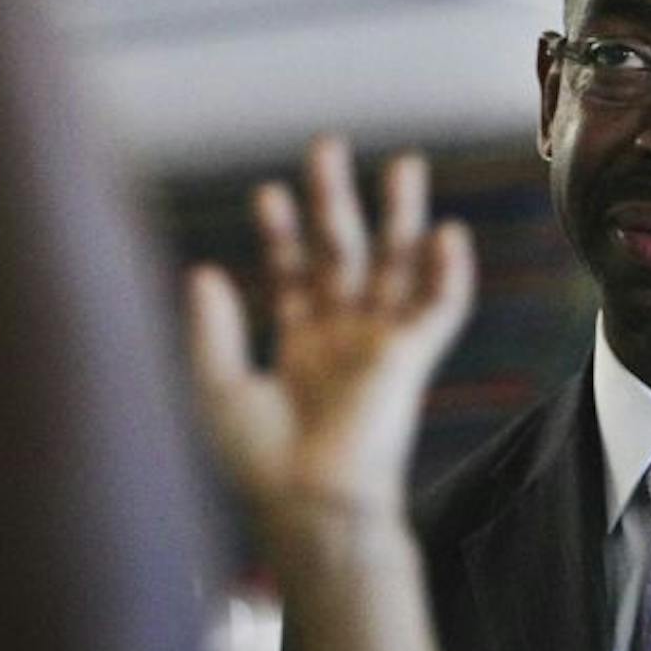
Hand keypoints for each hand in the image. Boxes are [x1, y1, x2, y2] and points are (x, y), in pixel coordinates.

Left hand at [187, 136, 476, 535]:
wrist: (308, 505)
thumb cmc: (261, 462)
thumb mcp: (218, 388)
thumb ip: (212, 329)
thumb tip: (202, 270)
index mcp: (298, 346)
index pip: (291, 272)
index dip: (279, 232)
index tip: (266, 192)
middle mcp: (341, 338)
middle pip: (342, 252)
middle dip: (334, 200)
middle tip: (327, 146)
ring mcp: (378, 346)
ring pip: (394, 266)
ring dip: (401, 217)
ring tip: (404, 165)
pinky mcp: (410, 361)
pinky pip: (438, 310)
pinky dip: (449, 275)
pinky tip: (449, 233)